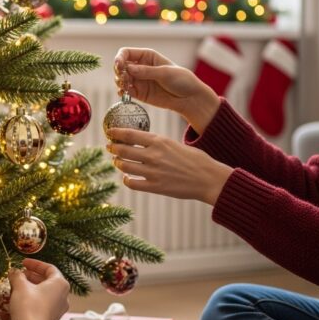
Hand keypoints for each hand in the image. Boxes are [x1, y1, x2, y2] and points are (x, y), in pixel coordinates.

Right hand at [8, 259, 69, 319]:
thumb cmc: (29, 307)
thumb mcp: (20, 286)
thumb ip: (17, 275)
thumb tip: (14, 271)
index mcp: (60, 284)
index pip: (49, 268)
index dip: (35, 264)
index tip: (23, 262)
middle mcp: (63, 296)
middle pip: (48, 280)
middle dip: (32, 276)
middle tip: (19, 274)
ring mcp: (58, 309)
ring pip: (44, 293)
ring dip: (30, 287)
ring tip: (16, 285)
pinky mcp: (50, 319)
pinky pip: (42, 304)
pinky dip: (31, 298)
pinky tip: (18, 299)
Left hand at [106, 128, 232, 204]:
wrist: (209, 179)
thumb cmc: (195, 160)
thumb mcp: (175, 144)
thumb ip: (158, 143)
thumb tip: (141, 142)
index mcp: (159, 141)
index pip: (129, 134)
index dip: (116, 133)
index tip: (109, 132)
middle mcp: (153, 155)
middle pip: (123, 150)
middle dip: (113, 148)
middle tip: (110, 147)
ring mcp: (153, 172)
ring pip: (124, 166)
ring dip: (118, 163)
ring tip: (118, 161)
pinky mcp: (155, 187)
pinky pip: (132, 183)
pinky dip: (126, 180)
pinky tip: (127, 177)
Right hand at [114, 47, 219, 133]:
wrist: (189, 98)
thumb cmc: (181, 80)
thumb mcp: (165, 73)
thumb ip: (147, 71)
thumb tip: (129, 69)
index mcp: (147, 56)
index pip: (126, 53)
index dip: (119, 58)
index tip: (119, 66)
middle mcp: (140, 67)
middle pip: (121, 66)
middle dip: (118, 72)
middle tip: (123, 79)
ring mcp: (139, 80)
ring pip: (121, 79)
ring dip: (119, 82)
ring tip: (125, 87)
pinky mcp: (139, 93)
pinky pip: (125, 91)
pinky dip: (122, 92)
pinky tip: (124, 94)